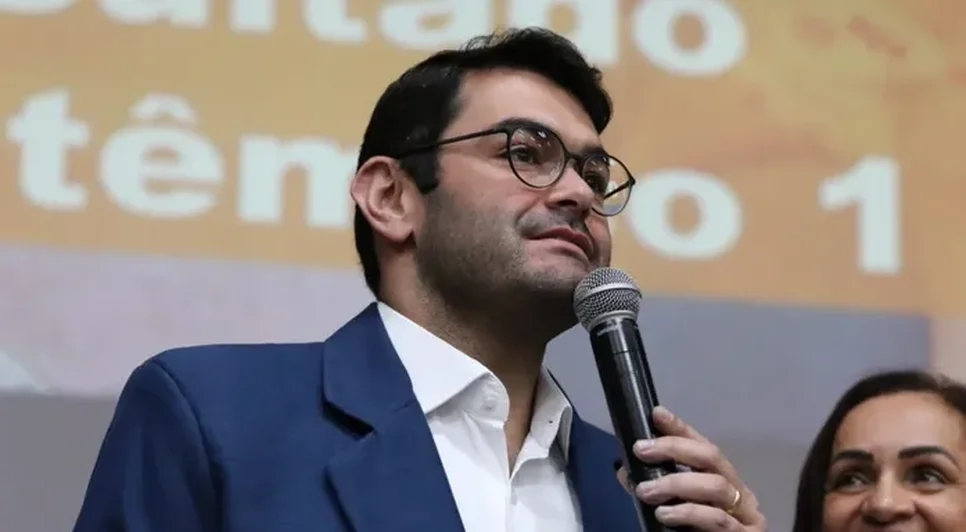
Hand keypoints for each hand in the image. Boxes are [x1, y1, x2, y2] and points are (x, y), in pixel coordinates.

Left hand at [616, 406, 766, 530]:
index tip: (656, 414)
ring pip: (715, 486)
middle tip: (641, 450)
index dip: (681, 429)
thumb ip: (655, 490)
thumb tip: (625, 470)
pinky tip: (664, 514)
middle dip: (674, 448)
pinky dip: (687, 512)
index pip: (703, 446)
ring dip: (675, 484)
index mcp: (725, 482)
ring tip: (646, 491)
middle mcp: (741, 493)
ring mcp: (747, 515)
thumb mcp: (675, 509)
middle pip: (712, 457)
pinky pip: (716, 518)